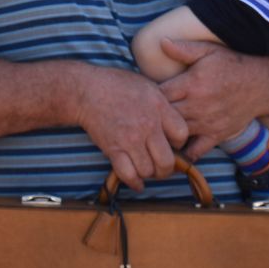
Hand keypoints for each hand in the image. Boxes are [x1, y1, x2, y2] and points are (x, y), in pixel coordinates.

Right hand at [72, 66, 187, 190]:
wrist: (87, 90)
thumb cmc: (117, 85)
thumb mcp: (148, 86)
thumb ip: (163, 105)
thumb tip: (173, 123)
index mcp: (159, 107)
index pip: (182, 135)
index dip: (180, 143)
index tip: (172, 143)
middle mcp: (147, 125)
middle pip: (167, 161)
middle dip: (167, 169)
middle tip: (163, 167)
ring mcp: (130, 139)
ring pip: (148, 171)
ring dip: (149, 174)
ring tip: (148, 170)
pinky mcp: (113, 149)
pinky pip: (128, 175)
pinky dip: (134, 182)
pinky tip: (137, 181)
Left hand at [155, 38, 268, 160]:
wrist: (261, 85)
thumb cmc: (232, 65)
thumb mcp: (208, 51)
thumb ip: (184, 49)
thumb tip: (161, 41)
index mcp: (191, 84)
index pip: (159, 95)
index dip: (148, 97)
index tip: (144, 97)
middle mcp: (197, 106)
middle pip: (164, 117)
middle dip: (153, 117)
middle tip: (144, 116)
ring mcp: (207, 123)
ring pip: (176, 135)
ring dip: (165, 134)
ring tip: (155, 130)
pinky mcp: (216, 136)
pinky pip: (195, 152)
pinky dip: (183, 152)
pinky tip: (175, 147)